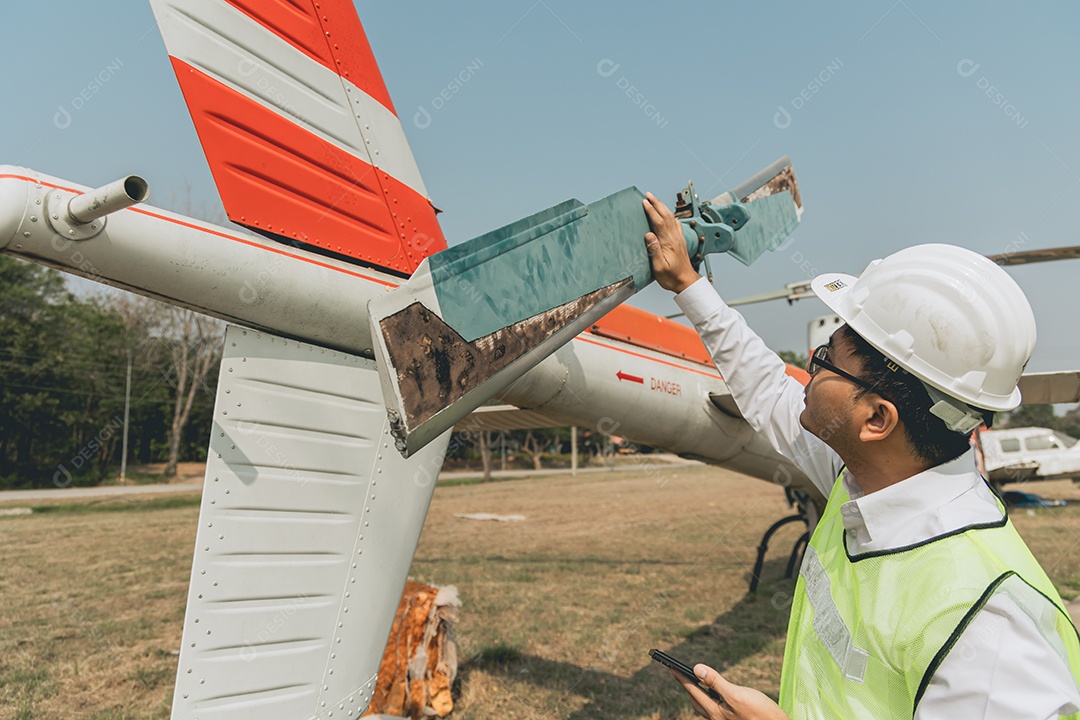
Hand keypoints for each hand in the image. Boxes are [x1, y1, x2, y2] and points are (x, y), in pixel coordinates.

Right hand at [642, 191, 699, 293]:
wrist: (686, 282)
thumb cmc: (672, 277)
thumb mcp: (659, 267)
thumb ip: (654, 250)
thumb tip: (649, 235)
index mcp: (668, 243)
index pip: (659, 222)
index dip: (652, 211)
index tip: (645, 202)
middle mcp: (675, 238)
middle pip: (666, 216)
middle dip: (657, 203)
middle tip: (648, 195)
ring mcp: (679, 239)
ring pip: (671, 218)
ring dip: (663, 207)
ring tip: (655, 201)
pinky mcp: (680, 241)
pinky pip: (675, 224)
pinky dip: (670, 216)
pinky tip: (668, 215)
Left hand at [671, 664, 789, 719]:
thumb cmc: (760, 713)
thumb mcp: (737, 694)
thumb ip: (716, 682)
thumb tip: (697, 668)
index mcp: (715, 712)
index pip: (693, 690)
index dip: (682, 678)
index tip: (671, 667)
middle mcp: (717, 718)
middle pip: (696, 700)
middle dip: (687, 686)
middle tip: (678, 674)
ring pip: (704, 706)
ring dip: (697, 693)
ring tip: (693, 683)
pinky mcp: (733, 719)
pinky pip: (714, 708)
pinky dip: (710, 698)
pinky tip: (716, 694)